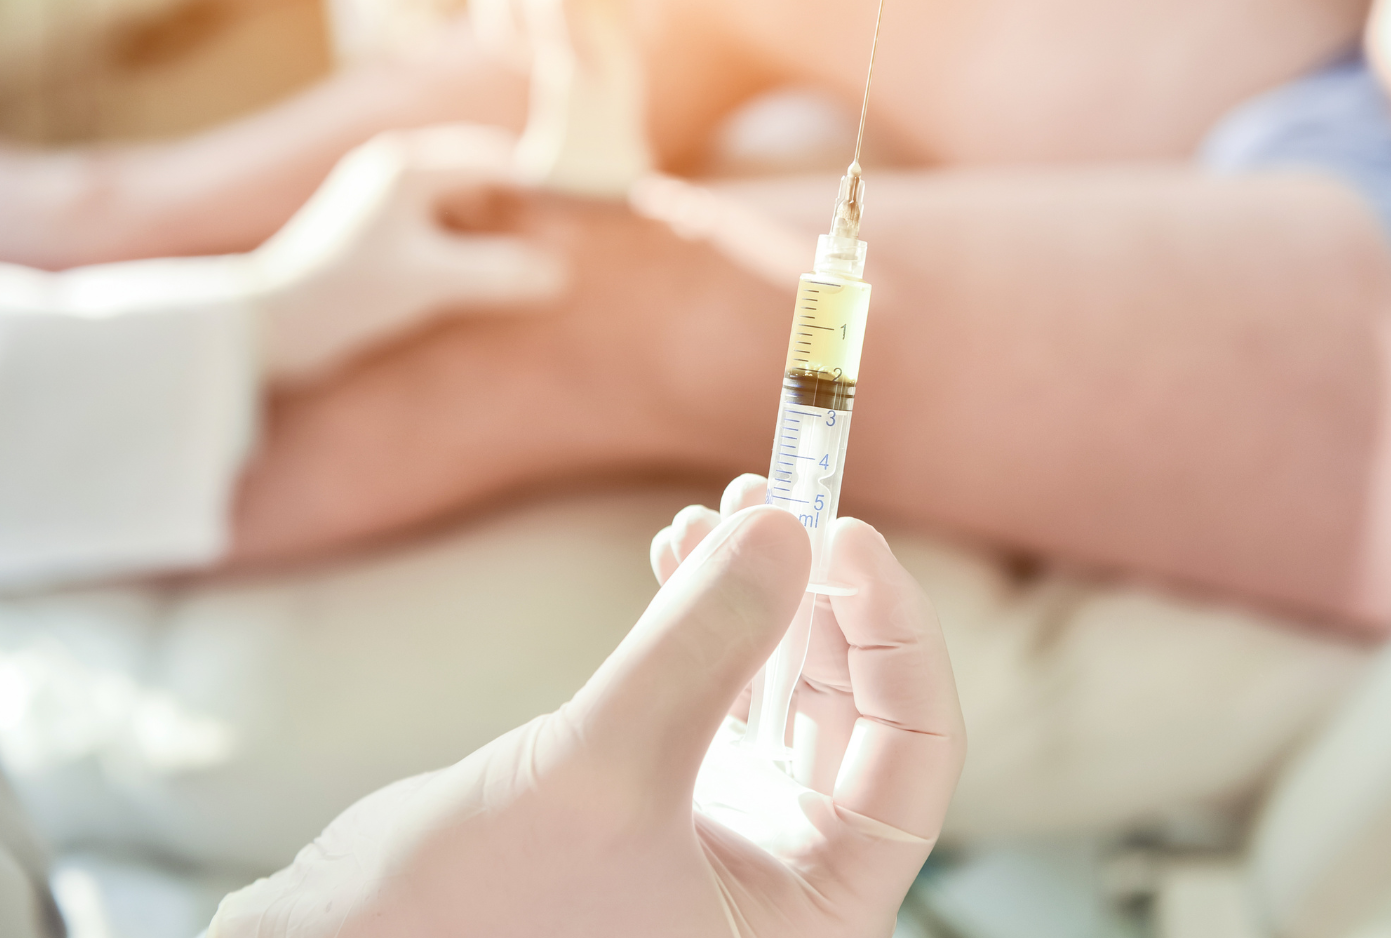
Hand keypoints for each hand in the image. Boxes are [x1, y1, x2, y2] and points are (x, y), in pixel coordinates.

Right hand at [209, 475, 963, 937]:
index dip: (894, 634)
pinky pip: (713, 682)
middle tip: (787, 495)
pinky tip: (679, 549)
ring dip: (762, 588)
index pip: (913, 753)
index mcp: (818, 911)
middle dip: (822, 591)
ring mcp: (724, 825)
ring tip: (730, 505)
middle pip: (853, 703)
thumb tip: (789, 529)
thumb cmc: (476, 915)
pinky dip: (701, 612)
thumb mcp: (605, 773)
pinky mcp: (658, 788)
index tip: (846, 534)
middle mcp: (786, 870)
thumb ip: (701, 648)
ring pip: (782, 682)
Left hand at [250, 124, 564, 383]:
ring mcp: (385, 208)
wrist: (270, 328)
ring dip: (501, 237)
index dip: (542, 189)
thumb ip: (502, 274)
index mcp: (407, 166)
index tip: (582, 220)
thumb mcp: (435, 281)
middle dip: (526, 215)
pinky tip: (496, 282)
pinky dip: (475, 254)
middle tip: (566, 249)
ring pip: (465, 211)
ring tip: (538, 269)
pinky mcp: (379, 243)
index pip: (495, 160)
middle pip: (482, 182)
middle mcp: (395, 175)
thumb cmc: (346, 292)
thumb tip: (560, 275)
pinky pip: (445, 236)